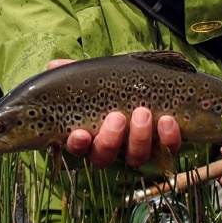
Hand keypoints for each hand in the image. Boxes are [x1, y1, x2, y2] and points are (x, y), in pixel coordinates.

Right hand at [48, 59, 181, 168]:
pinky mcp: (164, 145)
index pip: (78, 146)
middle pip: (104, 157)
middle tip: (117, 117)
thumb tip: (52, 65)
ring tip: (144, 112)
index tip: (81, 133)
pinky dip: (168, 137)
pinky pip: (167, 149)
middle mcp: (112, 146)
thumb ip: (73, 71)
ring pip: (134, 157)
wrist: (159, 83)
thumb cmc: (119, 81)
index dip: (77, 144)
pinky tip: (168, 120)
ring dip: (139, 137)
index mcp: (91, 132)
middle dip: (110, 139)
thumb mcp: (97, 73)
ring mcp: (138, 147)